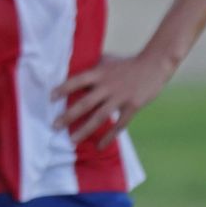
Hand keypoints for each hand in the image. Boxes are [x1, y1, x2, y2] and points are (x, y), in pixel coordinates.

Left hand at [52, 52, 174, 148]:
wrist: (154, 65)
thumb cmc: (127, 62)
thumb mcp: (107, 60)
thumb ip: (93, 66)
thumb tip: (74, 67)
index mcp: (99, 73)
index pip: (77, 81)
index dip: (63, 89)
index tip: (50, 98)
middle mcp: (107, 86)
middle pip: (85, 103)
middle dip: (68, 116)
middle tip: (55, 126)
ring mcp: (120, 97)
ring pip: (99, 117)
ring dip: (85, 130)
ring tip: (72, 140)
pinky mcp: (132, 107)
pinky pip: (119, 125)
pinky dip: (109, 137)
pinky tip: (100, 146)